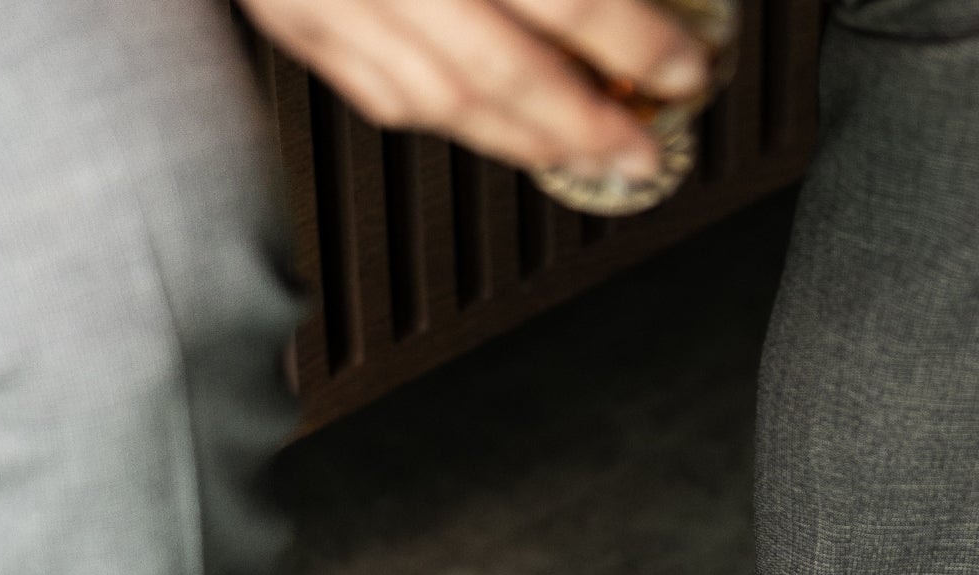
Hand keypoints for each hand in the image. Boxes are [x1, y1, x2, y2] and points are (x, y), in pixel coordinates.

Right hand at [240, 0, 711, 179]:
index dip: (636, 38)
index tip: (689, 63)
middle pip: (501, 71)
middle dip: (586, 124)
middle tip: (648, 146)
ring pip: (437, 101)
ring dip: (524, 143)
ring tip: (587, 155)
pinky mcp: (289, 16)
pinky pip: (378, 93)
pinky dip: (445, 122)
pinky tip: (492, 131)